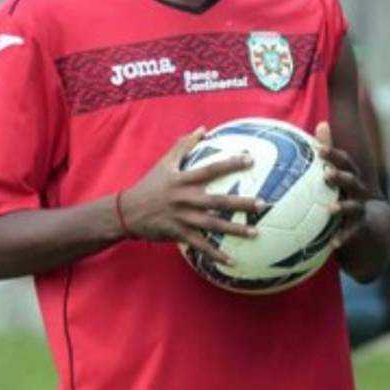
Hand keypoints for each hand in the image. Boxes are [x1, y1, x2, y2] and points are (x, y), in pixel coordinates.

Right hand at [120, 128, 266, 265]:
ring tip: (256, 232)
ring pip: (212, 225)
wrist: (127, 212)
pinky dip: (215, 254)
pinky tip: (232, 260)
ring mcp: (182, 218)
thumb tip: (203, 129)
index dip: (230, 163)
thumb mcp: (164, 163)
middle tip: (262, 204)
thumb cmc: (149, 185)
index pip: (210, 169)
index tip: (251, 160)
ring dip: (235, 230)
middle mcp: (184, 199)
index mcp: (182, 180)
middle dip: (240, 203)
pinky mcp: (178, 234)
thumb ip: (184, 145)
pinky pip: (200, 245)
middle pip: (217, 201)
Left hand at [314, 122, 371, 251]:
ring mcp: (360, 211)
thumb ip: (330, 155)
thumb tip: (322, 123)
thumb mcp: (338, 177)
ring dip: (343, 207)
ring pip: (353, 207)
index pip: (344, 162)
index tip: (317, 148)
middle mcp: (357, 192)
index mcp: (350, 177)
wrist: (373, 229)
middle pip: (351, 180)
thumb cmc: (347, 197)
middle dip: (340, 176)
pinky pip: (351, 234)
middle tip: (326, 174)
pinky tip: (332, 244)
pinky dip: (342, 239)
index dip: (332, 154)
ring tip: (331, 209)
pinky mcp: (360, 230)